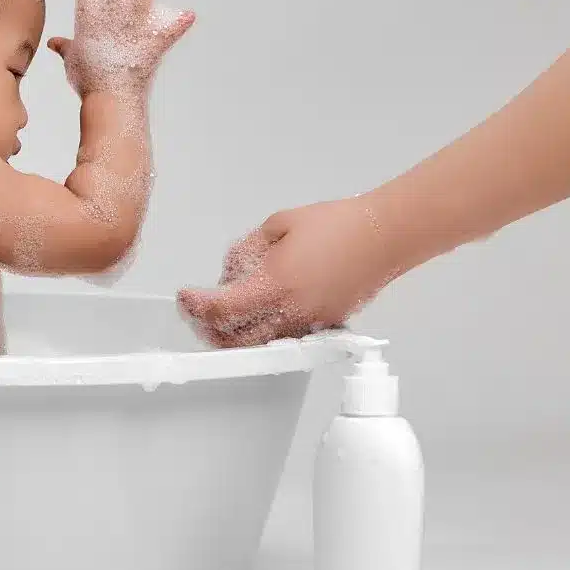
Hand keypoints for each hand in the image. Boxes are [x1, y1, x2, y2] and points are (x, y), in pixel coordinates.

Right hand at [48, 0, 194, 94]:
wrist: (110, 92)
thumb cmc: (86, 75)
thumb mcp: (71, 58)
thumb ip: (65, 47)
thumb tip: (53, 42)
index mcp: (90, 13)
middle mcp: (115, 11)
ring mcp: (137, 22)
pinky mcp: (156, 37)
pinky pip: (172, 29)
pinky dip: (181, 23)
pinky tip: (189, 15)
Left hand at [177, 198, 406, 347]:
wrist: (384, 235)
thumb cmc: (337, 224)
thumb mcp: (278, 225)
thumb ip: (246, 250)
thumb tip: (231, 272)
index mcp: (276, 285)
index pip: (222, 309)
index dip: (196, 306)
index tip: (185, 297)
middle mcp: (291, 313)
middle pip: (236, 339)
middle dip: (209, 328)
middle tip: (197, 310)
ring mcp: (310, 325)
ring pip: (260, 345)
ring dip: (234, 335)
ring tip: (222, 314)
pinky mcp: (324, 328)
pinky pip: (284, 340)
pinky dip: (263, 334)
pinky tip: (256, 315)